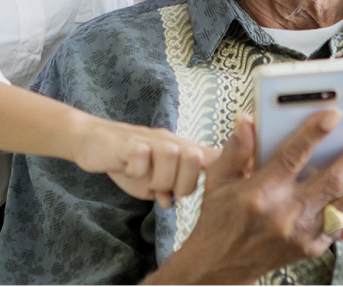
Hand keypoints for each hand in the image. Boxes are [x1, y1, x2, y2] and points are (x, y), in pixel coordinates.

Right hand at [69, 116, 219, 206]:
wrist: (92, 141)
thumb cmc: (128, 160)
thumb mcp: (158, 175)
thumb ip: (175, 187)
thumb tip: (180, 201)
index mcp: (181, 151)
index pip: (213, 157)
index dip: (233, 163)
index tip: (249, 173)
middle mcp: (170, 142)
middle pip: (195, 159)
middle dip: (182, 184)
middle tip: (163, 189)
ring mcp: (151, 141)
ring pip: (172, 158)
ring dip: (157, 179)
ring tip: (144, 181)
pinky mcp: (130, 143)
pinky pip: (142, 159)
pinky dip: (137, 171)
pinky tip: (129, 170)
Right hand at [146, 112, 342, 284]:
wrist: (221, 265)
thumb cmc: (219, 220)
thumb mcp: (218, 179)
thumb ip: (236, 148)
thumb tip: (247, 120)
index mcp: (262, 192)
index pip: (294, 156)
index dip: (315, 132)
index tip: (334, 114)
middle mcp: (287, 213)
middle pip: (334, 179)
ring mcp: (303, 233)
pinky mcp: (312, 247)